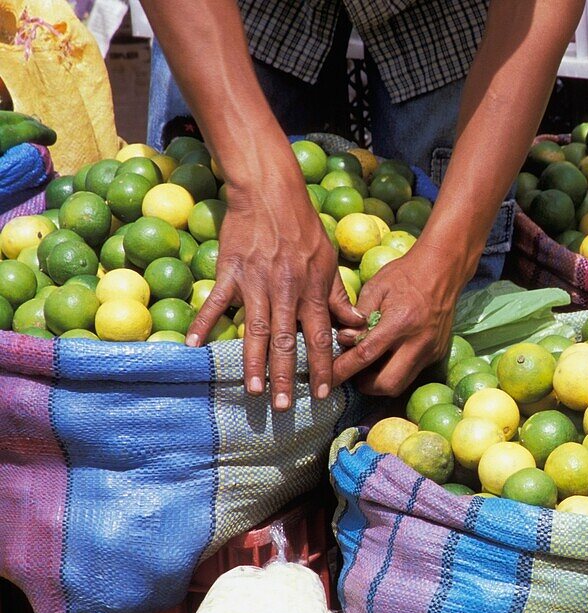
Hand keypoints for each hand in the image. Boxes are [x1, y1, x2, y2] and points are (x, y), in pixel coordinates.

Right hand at [186, 175, 362, 410]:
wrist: (270, 193)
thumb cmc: (303, 228)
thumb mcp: (328, 261)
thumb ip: (337, 297)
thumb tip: (354, 326)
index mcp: (311, 290)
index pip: (320, 336)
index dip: (323, 366)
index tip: (325, 392)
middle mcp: (285, 291)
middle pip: (287, 341)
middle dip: (287, 376)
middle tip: (285, 406)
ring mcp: (256, 283)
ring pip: (255, 330)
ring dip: (254, 362)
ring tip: (254, 390)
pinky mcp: (230, 272)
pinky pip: (215, 303)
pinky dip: (204, 324)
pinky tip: (195, 347)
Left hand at [332, 247, 466, 395]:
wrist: (442, 270)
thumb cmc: (405, 275)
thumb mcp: (375, 288)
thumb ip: (357, 317)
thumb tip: (345, 342)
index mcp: (400, 322)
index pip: (366, 355)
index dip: (343, 369)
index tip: (328, 376)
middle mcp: (419, 342)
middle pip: (387, 383)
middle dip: (365, 384)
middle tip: (352, 373)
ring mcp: (431, 351)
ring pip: (401, 384)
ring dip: (380, 382)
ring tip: (368, 366)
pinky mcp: (438, 354)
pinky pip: (412, 373)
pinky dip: (395, 371)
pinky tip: (387, 357)